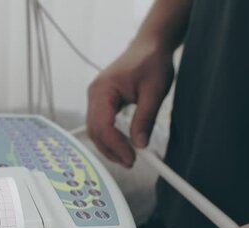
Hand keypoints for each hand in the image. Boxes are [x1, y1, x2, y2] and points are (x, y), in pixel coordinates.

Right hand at [86, 42, 173, 166]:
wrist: (150, 45)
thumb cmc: (151, 61)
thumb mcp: (154, 91)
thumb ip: (145, 119)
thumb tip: (139, 144)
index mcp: (103, 90)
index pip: (103, 126)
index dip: (116, 145)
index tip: (132, 158)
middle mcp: (94, 94)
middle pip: (94, 131)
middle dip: (110, 150)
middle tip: (130, 162)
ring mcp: (95, 97)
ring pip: (95, 130)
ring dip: (109, 146)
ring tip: (128, 157)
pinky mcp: (101, 100)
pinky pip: (100, 124)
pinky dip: (109, 137)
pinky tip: (122, 145)